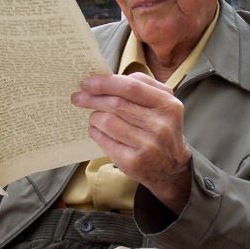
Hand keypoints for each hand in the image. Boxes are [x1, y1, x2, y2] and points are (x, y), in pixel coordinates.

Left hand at [71, 72, 191, 212]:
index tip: (87, 82)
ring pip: (108, 121)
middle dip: (92, 98)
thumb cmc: (161, 129)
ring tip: (93, 116)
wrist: (171, 168)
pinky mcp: (133, 161)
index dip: (106, 83)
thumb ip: (141, 87)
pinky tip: (96, 130)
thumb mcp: (163, 105)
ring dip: (94, 116)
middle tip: (78, 97)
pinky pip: (104, 140)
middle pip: (117, 104)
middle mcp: (160, 125)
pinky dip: (96, 132)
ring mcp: (147, 145)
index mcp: (168, 105)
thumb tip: (106, 80)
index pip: (131, 87)